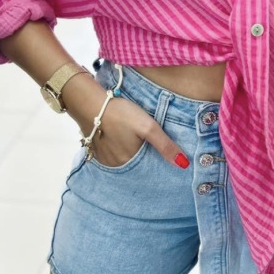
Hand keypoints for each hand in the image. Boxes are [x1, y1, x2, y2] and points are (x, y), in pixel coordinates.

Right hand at [73, 90, 189, 168]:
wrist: (89, 102)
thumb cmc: (120, 114)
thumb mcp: (148, 127)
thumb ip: (165, 146)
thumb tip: (184, 164)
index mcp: (129, 162)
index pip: (148, 170)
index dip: (157, 165)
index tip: (164, 160)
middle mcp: (115, 165)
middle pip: (136, 166)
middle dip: (144, 161)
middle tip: (148, 148)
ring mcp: (104, 158)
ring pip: (124, 160)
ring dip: (131, 156)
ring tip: (135, 143)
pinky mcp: (96, 148)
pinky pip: (111, 154)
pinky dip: (118, 150)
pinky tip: (121, 140)